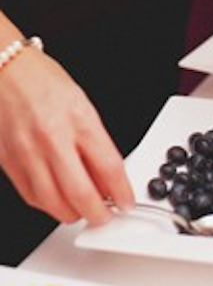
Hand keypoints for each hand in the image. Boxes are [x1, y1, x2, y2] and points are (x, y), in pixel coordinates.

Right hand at [0, 45, 133, 225]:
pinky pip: (32, 196)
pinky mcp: (9, 162)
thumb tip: (107, 173)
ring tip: (83, 209)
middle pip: (81, 193)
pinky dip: (48, 204)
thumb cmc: (43, 81)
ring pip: (54, 203)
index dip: (122, 192)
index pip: (109, 167)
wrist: (6, 70)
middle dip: (98, 213)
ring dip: (73, 213)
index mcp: (79, 119)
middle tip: (106, 215)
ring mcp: (28, 153)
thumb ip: (95, 140)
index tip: (126, 201)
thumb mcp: (82, 104)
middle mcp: (53, 139)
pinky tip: (57, 200)